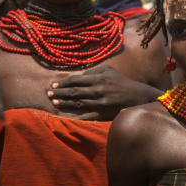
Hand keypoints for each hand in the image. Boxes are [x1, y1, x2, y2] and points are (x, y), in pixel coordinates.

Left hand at [47, 65, 164, 120]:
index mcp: (98, 79)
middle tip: (48, 94)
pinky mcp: (103, 113)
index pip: (75, 81)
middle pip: (73, 92)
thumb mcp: (109, 70)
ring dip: (64, 103)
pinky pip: (86, 115)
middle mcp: (97, 91)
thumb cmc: (121, 82)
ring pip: (77, 103)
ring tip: (54, 103)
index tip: (54, 85)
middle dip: (59, 93)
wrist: (136, 96)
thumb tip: (79, 76)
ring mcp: (99, 103)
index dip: (63, 83)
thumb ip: (93, 71)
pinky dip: (75, 116)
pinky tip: (66, 115)